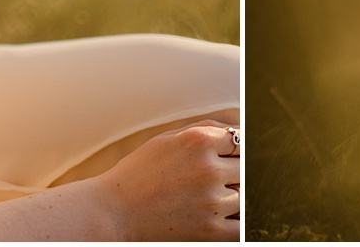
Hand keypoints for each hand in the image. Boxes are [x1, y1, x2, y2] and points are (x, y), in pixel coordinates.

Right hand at [94, 121, 239, 240]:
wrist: (114, 212)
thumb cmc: (139, 172)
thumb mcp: (168, 138)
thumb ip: (205, 129)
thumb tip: (237, 130)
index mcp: (199, 141)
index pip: (240, 141)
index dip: (233, 151)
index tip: (224, 160)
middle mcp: (208, 168)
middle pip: (245, 168)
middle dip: (233, 173)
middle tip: (213, 181)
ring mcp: (211, 201)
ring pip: (245, 196)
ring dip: (233, 197)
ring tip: (209, 199)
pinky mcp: (211, 231)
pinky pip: (242, 226)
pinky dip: (237, 222)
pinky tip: (221, 217)